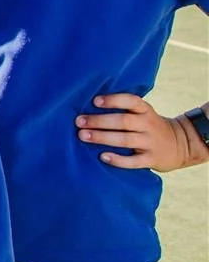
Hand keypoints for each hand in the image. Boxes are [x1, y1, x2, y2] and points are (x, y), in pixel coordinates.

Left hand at [78, 93, 208, 171]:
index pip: (132, 101)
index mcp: (145, 111)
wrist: (181, 145)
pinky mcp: (152, 159)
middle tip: (79, 122)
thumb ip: (123, 110)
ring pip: (125, 140)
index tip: (95, 101)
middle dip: (99, 121)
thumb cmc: (148, 126)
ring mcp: (151, 143)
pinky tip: (103, 156)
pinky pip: (134, 161)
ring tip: (82, 136)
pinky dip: (118, 160)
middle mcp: (149, 125)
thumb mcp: (143, 114)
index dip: (114, 100)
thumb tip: (87, 107)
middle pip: (123, 121)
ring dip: (102, 138)